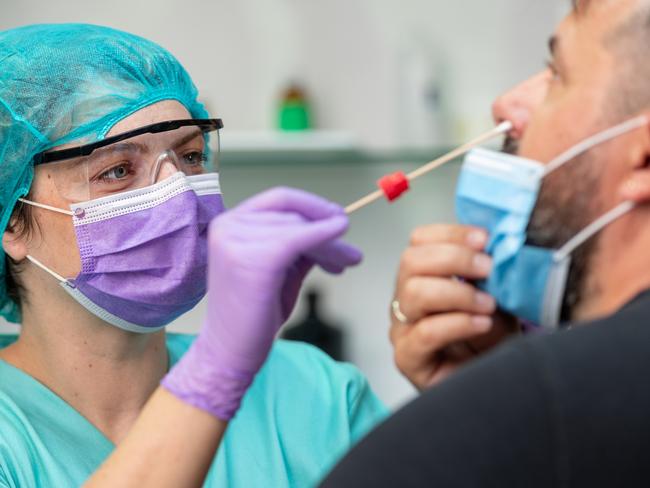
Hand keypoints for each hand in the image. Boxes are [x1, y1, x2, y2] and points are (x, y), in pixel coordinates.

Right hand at [162, 188, 361, 418]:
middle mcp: (228, 225)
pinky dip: (324, 239)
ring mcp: (236, 240)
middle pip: (293, 214)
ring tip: (348, 262)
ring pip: (300, 227)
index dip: (313, 205)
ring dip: (331, 244)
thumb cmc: (254, 314)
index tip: (338, 218)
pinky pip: (299, 240)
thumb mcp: (281, 269)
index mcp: (229, 223)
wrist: (230, 353)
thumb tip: (334, 225)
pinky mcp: (253, 259)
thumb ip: (300, 245)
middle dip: (328, 229)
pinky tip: (342, 247)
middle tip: (351, 253)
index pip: (279, 199)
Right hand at [391, 224, 518, 389]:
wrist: (497, 383)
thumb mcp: (497, 295)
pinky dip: (457, 323)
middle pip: (411, 261)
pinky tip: (481, 324)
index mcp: (424, 275)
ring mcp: (403, 327)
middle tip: (488, 268)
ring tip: (488, 303)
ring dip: (457, 292)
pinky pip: (424, 333)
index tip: (484, 239)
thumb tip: (498, 244)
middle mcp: (406, 298)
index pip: (420, 240)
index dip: (450, 233)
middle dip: (453, 258)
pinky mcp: (407, 358)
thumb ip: (490, 271)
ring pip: (413, 293)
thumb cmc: (493, 339)